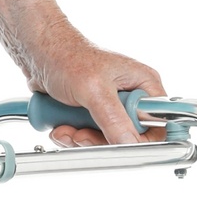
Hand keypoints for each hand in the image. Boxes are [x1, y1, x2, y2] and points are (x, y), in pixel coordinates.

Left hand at [27, 29, 166, 146]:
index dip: (141, 139)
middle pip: (128, 137)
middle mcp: (130, 96)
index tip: (119, 144)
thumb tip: (129, 143)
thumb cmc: (67, 56)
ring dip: (80, 138)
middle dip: (100, 140)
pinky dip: (71, 136)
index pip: (158, 123)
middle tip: (82, 132)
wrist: (38, 53)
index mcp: (143, 84)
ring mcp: (109, 107)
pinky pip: (87, 137)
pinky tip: (61, 125)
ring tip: (66, 126)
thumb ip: (114, 119)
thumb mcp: (94, 89)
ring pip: (104, 141)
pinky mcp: (91, 114)